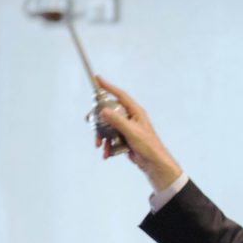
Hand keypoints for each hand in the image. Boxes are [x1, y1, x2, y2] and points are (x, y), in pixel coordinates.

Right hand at [95, 77, 182, 191]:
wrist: (153, 163)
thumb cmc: (148, 145)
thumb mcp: (131, 131)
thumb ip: (117, 120)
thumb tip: (103, 110)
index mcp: (135, 112)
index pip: (120, 95)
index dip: (109, 87)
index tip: (98, 79)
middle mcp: (130, 118)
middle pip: (110, 112)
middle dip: (99, 119)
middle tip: (89, 121)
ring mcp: (126, 128)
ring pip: (108, 126)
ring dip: (102, 135)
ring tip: (99, 145)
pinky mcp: (124, 138)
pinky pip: (111, 138)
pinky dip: (107, 145)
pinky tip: (106, 153)